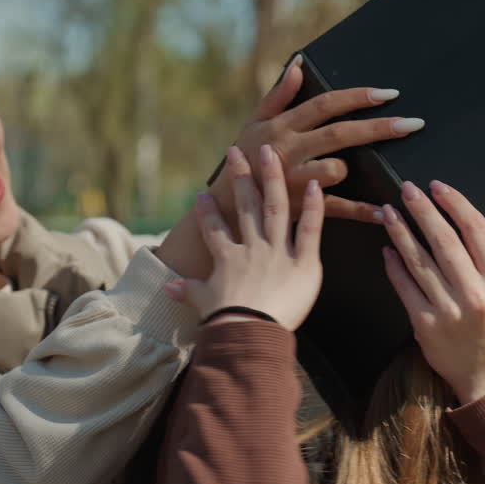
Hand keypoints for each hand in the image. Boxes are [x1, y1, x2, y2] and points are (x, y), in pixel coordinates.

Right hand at [166, 144, 324, 330]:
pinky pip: (310, 229)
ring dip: (272, 178)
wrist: (248, 331)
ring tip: (270, 152)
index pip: (214, 229)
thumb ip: (188, 291)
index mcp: (228, 259)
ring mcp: (278, 252)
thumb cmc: (225, 321)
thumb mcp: (203, 304)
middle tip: (236, 152)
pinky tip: (316, 183)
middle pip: (246, 206)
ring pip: (275, 208)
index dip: (207, 212)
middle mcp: (252, 248)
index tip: (201, 194)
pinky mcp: (304, 263)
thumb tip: (168, 287)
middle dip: (240, 178)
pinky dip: (314, 206)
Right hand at [209, 56, 423, 224]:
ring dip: (356, 168)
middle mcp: (289, 150)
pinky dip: (363, 211)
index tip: (389, 93)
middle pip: (340, 134)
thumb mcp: (255, 123)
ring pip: (337, 169)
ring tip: (372, 169)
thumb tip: (300, 63)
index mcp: (282, 127)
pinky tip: (386, 211)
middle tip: (413, 123)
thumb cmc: (244, 159)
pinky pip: (339, 208)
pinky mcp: (302, 208)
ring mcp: (296, 180)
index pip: (325, 105)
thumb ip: (279, 94)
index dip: (357, 97)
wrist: (227, 206)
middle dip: (379, 128)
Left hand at [380, 180, 484, 404]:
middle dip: (423, 210)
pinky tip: (386, 248)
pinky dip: (393, 265)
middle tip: (407, 189)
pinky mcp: (424, 324)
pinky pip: (404, 286)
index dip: (456, 204)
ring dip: (401, 232)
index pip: (477, 230)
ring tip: (389, 211)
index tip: (438, 186)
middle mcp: (475, 293)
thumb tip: (473, 222)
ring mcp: (448, 310)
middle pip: (444, 240)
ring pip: (419, 261)